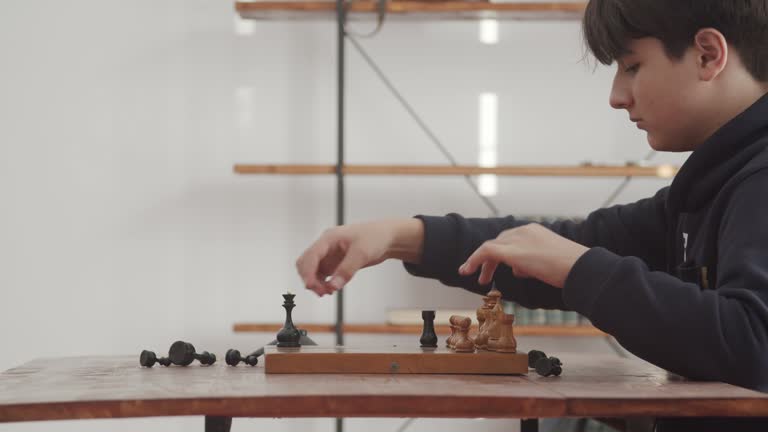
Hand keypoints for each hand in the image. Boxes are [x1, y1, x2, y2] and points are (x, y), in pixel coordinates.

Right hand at [296, 219, 422, 295]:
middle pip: (305, 263)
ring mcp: (329, 255)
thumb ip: (347, 270)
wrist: (387, 238)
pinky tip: (331, 289)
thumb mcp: (362, 253)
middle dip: (309, 279)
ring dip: (315, 283)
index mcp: (329, 238)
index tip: (311, 286)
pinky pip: (321, 275)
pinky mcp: (334, 263)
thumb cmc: (375, 237)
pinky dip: (322, 283)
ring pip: (312, 271)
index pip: (310, 255)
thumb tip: (333, 286)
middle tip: (323, 292)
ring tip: (329, 292)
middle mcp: (326, 246)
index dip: (307, 272)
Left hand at [458, 223, 588, 288]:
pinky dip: (474, 260)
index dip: (502, 253)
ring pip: (490, 247)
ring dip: (480, 262)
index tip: (499, 267)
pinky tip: (467, 270)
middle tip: (485, 277)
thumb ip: (531, 263)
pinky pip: (486, 252)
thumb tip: (519, 270)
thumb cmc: (571, 268)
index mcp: (534, 231)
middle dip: (489, 259)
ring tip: (479, 279)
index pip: (511, 238)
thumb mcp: (549, 262)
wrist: (580, 268)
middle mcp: (523, 231)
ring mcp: (517, 240)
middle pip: (498, 241)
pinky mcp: (512, 251)